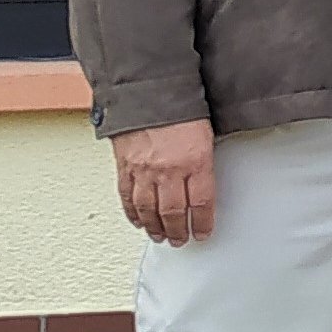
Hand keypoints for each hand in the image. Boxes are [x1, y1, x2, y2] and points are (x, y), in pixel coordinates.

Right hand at [113, 119, 217, 244]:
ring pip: (149, 210)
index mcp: (196, 161)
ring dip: (155, 227)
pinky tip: (138, 221)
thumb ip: (204, 163)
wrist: (147, 91)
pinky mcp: (125, 166)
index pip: (202, 203)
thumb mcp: (206, 135)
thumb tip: (205, 187)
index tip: (203, 233)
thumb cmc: (181, 108)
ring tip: (161, 236)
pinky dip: (132, 213)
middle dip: (178, 231)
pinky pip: (128, 197)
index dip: (203, 223)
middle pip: (174, 212)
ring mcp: (144, 170)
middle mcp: (169, 169)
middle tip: (180, 240)